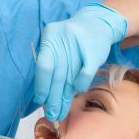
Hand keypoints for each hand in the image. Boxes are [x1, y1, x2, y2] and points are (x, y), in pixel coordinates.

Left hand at [34, 3, 126, 120]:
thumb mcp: (58, 45)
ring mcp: (79, 44)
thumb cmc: (73, 40)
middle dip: (52, 98)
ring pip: (69, 77)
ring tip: (60, 113)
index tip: (40, 101)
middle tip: (51, 114)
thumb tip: (44, 95)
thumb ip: (51, 64)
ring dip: (64, 98)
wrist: (97, 24)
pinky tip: (77, 92)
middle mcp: (63, 38)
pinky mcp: (94, 52)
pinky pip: (85, 73)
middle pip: (56, 75)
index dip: (41, 85)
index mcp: (50, 36)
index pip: (43, 66)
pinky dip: (81, 84)